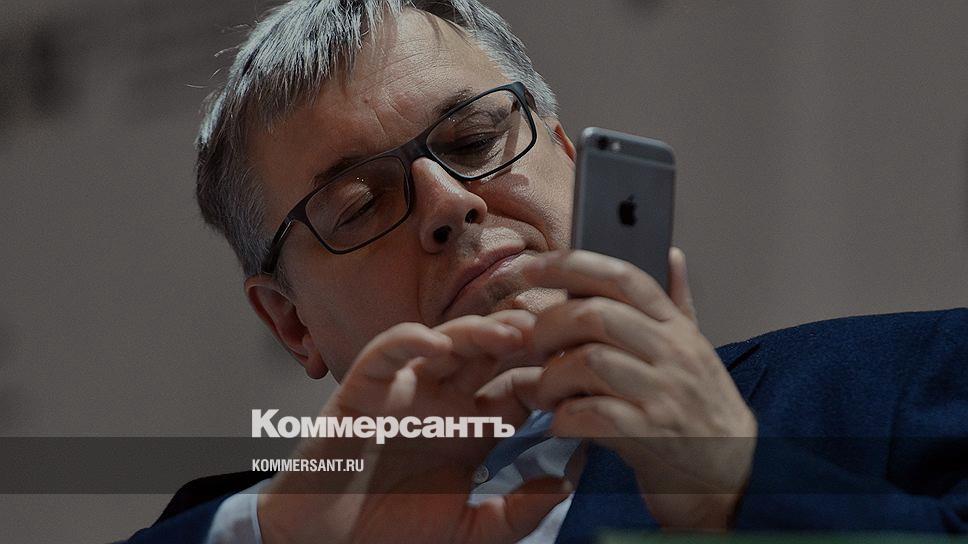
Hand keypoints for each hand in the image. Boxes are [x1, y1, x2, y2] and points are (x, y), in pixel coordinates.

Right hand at [258, 311, 570, 543]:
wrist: (327, 543)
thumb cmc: (393, 533)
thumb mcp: (469, 530)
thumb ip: (516, 513)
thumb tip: (566, 483)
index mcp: (472, 428)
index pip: (519, 389)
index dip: (548, 380)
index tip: (579, 379)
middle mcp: (444, 401)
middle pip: (490, 355)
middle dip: (521, 341)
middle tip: (554, 334)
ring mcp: (405, 390)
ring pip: (447, 342)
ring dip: (477, 330)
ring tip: (509, 332)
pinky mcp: (364, 388)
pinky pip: (387, 352)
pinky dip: (409, 340)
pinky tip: (438, 343)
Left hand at [508, 248, 756, 528]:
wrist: (735, 478)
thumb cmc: (705, 415)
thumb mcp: (697, 352)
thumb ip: (679, 303)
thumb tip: (671, 254)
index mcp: (677, 330)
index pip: (624, 277)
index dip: (572, 264)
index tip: (533, 266)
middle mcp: (672, 355)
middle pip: (596, 315)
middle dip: (549, 325)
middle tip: (533, 345)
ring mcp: (662, 396)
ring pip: (588, 362)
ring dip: (551, 377)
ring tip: (546, 392)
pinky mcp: (649, 436)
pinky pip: (592, 415)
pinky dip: (565, 418)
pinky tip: (562, 423)